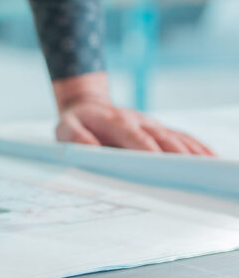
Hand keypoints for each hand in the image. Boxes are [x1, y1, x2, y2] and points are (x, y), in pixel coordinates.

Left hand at [53, 72, 213, 155]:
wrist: (86, 105)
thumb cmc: (77, 122)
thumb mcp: (64, 127)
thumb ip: (75, 137)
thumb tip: (90, 149)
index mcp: (116, 122)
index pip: (135, 137)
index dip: (149, 150)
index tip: (161, 164)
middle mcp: (138, 121)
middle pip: (162, 138)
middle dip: (177, 155)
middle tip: (192, 173)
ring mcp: (151, 124)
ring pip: (176, 137)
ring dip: (192, 152)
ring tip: (209, 168)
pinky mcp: (159, 129)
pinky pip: (182, 137)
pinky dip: (197, 147)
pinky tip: (212, 159)